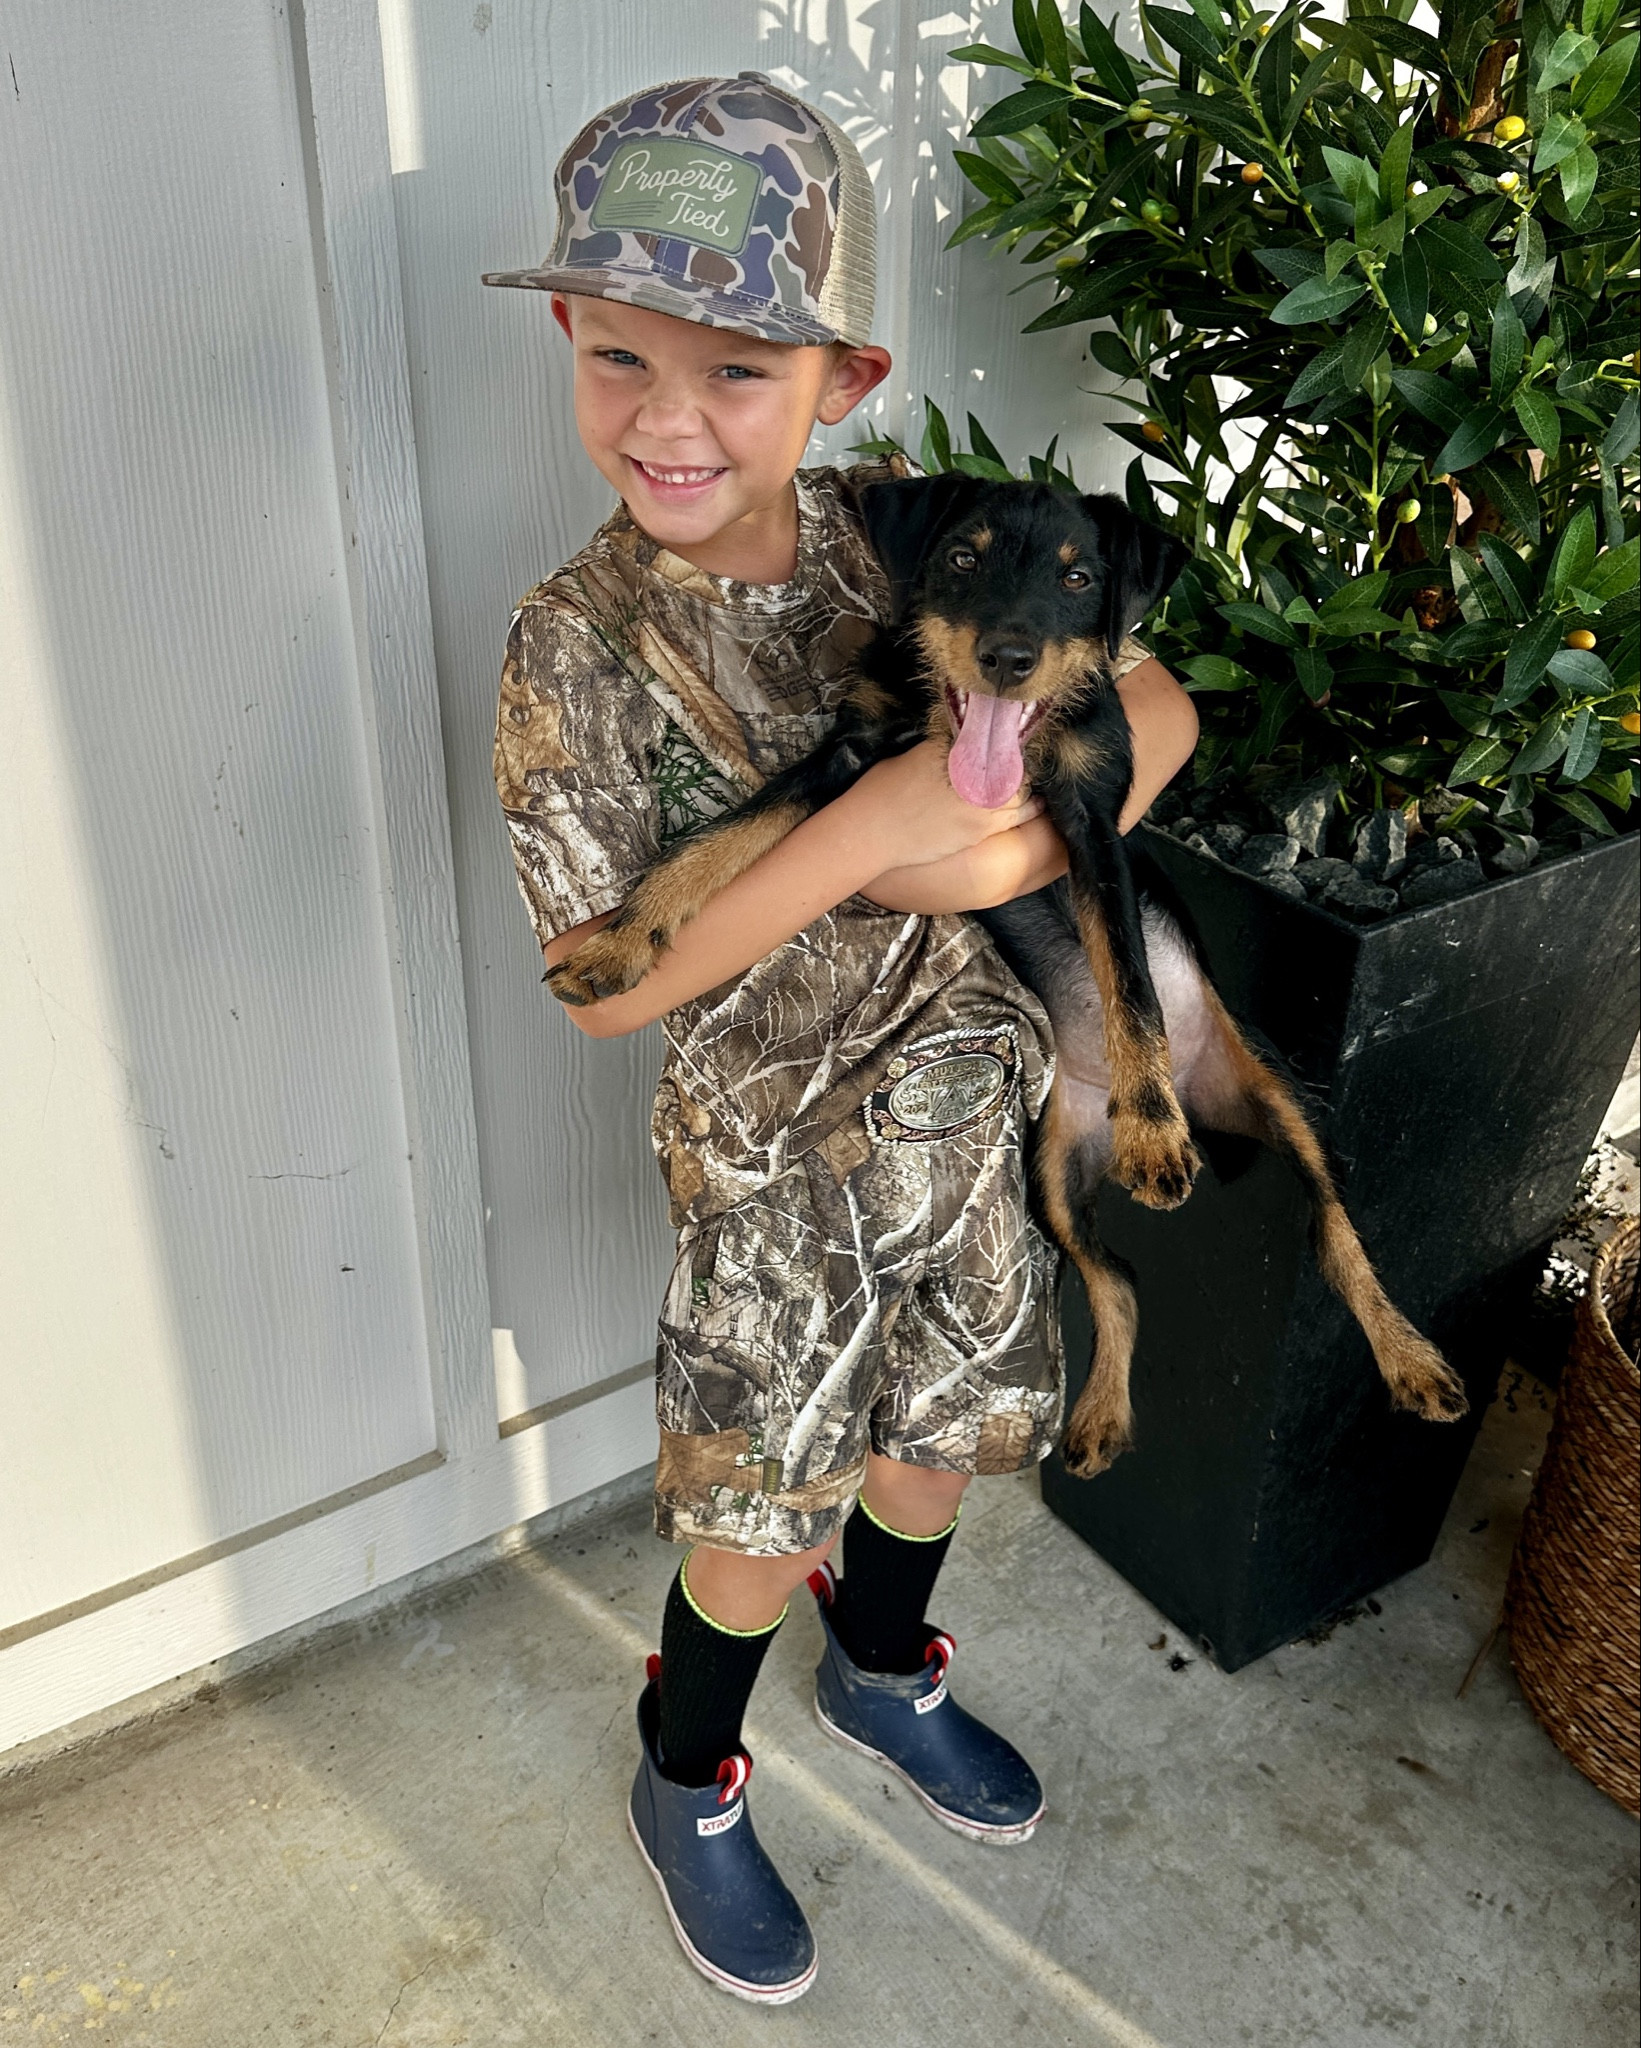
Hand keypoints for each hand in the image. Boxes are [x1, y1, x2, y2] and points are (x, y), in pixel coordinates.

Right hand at [845, 738, 1042, 872]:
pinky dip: (1029, 809)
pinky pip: (1019, 816)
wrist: (873, 831)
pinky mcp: (981, 829)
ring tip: (1026, 786)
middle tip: (1019, 767)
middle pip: (1015, 764)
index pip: (995, 738)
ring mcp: (980, 802)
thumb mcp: (914, 754)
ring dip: (1026, 788)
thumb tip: (965, 744)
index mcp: (953, 747)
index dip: (1008, 741)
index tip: (1011, 742)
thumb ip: (945, 747)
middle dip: (1018, 766)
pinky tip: (1034, 806)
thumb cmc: (881, 790)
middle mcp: (972, 770)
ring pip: (1022, 791)